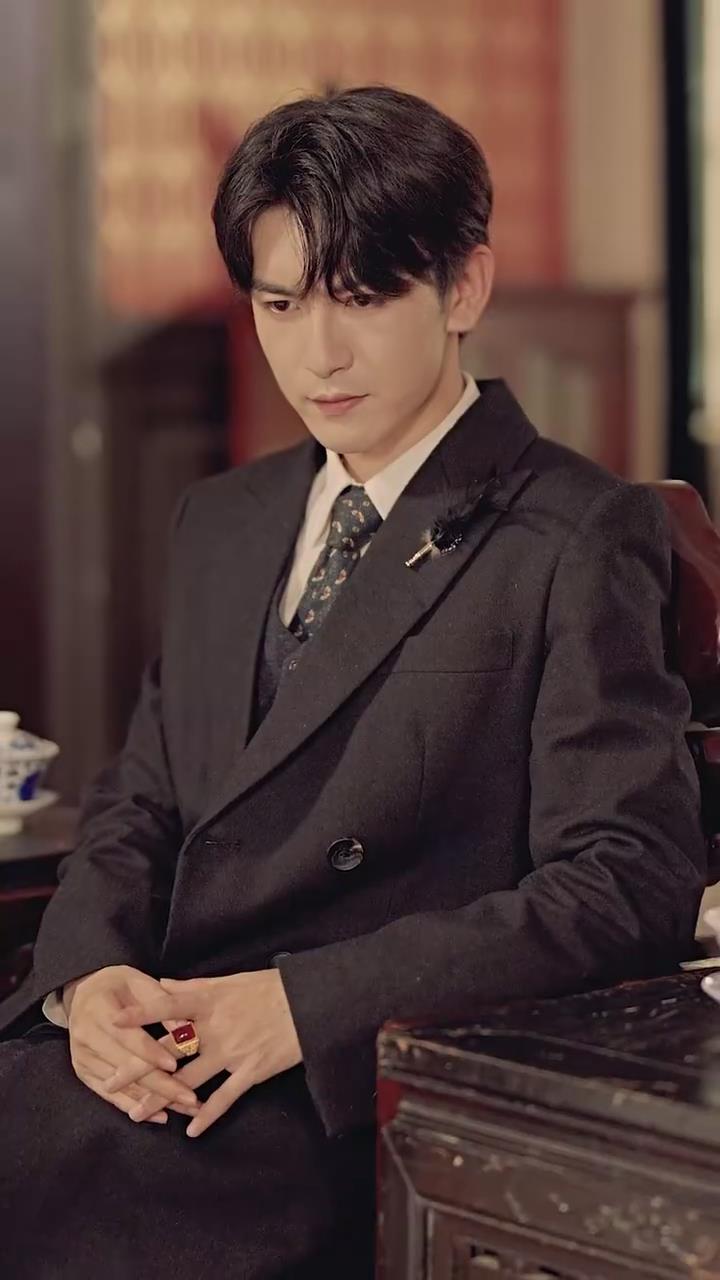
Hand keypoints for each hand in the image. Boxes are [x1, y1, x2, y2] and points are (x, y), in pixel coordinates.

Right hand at [65, 965, 199, 1123]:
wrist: (83, 993)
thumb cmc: (118, 984)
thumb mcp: (139, 981)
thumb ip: (161, 1002)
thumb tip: (186, 1027)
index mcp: (98, 1009)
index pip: (127, 1037)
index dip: (150, 1052)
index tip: (175, 1065)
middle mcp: (85, 1037)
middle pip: (125, 1068)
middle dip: (160, 1085)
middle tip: (191, 1099)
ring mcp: (81, 1058)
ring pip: (120, 1086)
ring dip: (153, 1101)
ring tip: (185, 1109)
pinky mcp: (83, 1072)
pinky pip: (109, 1096)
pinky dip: (134, 1107)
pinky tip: (159, 1116)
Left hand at [106, 970, 302, 1136]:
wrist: (310, 1003)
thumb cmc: (270, 988)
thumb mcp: (231, 981)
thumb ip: (193, 987)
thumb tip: (160, 983)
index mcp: (210, 1001)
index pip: (167, 1006)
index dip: (140, 1013)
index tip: (113, 1022)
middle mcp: (217, 1028)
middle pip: (170, 1050)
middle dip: (138, 1068)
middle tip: (110, 1083)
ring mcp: (234, 1052)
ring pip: (190, 1079)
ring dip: (163, 1099)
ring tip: (137, 1114)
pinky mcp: (252, 1071)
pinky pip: (226, 1097)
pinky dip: (208, 1115)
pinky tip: (191, 1131)